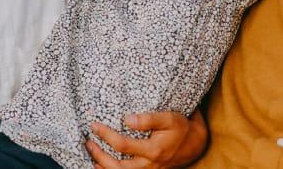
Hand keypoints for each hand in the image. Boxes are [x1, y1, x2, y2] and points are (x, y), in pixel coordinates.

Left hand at [86, 111, 207, 168]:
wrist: (195, 145)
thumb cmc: (180, 128)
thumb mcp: (169, 118)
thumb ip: (149, 119)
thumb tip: (127, 119)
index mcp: (153, 151)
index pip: (122, 145)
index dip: (105, 135)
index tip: (94, 125)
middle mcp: (149, 164)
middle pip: (117, 166)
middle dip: (99, 155)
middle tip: (88, 142)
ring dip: (103, 165)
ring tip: (91, 154)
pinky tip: (100, 165)